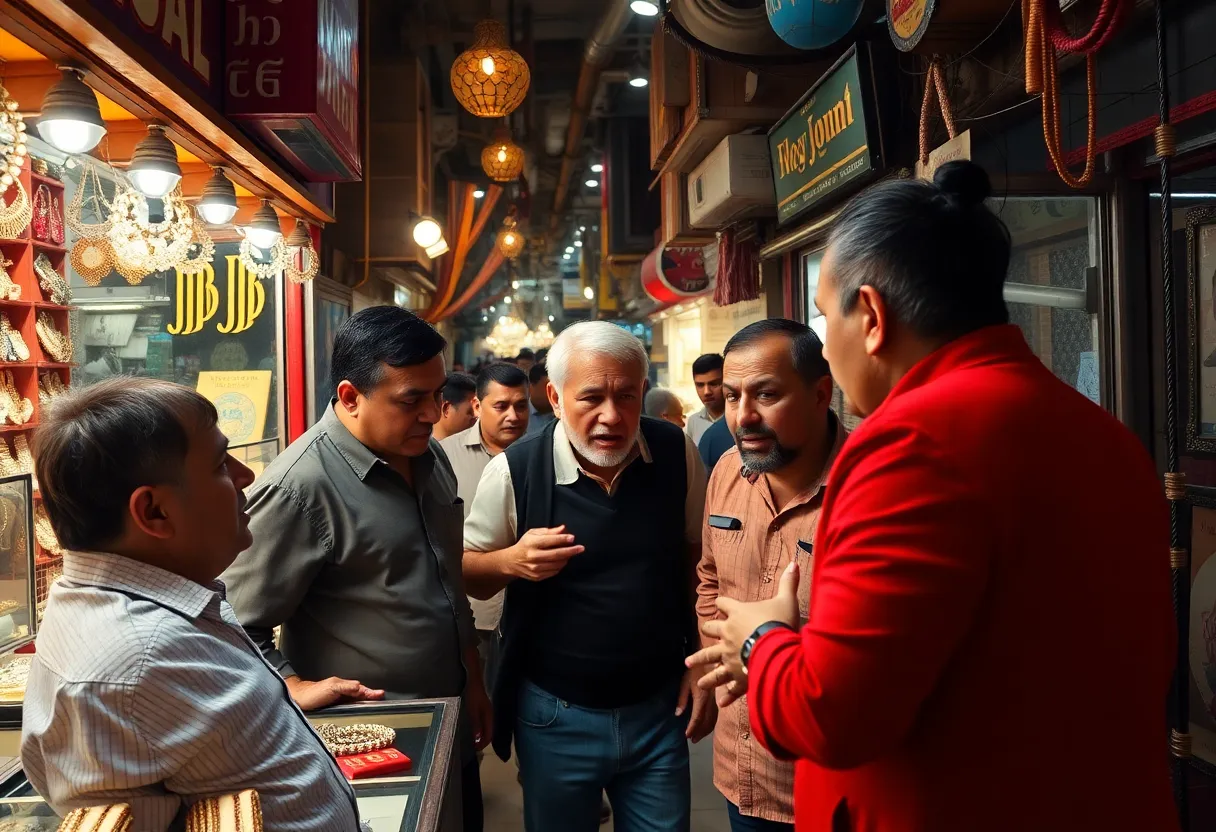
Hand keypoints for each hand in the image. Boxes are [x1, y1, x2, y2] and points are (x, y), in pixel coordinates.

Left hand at [284, 676, 385, 711]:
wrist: (295, 699)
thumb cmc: (312, 693)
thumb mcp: (332, 687)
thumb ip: (346, 686)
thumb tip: (361, 686)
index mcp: (342, 686)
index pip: (360, 689)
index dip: (370, 692)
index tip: (381, 694)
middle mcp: (340, 692)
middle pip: (358, 693)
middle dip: (369, 695)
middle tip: (380, 697)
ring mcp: (335, 699)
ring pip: (352, 698)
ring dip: (362, 699)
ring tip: (372, 702)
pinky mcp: (330, 707)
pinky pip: (346, 705)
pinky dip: (354, 705)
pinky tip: (355, 709)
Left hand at [467, 680, 493, 750]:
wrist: (474, 680)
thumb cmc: (473, 695)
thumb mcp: (472, 710)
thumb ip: (476, 724)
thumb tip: (478, 739)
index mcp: (489, 717)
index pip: (489, 735)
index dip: (483, 744)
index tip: (475, 750)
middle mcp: (490, 716)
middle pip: (489, 733)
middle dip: (482, 742)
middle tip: (472, 748)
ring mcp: (487, 713)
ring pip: (486, 729)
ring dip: (480, 736)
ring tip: (472, 742)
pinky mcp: (483, 710)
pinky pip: (483, 724)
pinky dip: (479, 730)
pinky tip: (472, 731)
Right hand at [509, 525, 583, 581]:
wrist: (511, 562)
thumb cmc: (525, 545)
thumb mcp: (533, 534)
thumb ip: (549, 531)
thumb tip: (563, 529)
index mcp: (531, 543)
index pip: (550, 540)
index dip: (563, 539)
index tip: (573, 538)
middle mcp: (533, 556)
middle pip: (556, 554)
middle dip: (570, 551)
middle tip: (581, 548)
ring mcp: (535, 568)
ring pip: (557, 564)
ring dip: (566, 558)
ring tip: (570, 553)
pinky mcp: (538, 577)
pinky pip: (554, 572)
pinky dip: (560, 566)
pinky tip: (562, 560)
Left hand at [676, 667, 717, 742]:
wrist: (711, 658)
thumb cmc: (695, 669)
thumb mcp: (684, 682)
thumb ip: (682, 698)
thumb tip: (678, 714)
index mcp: (701, 698)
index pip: (697, 718)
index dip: (692, 728)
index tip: (686, 736)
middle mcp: (711, 701)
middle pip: (707, 721)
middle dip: (700, 732)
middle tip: (693, 740)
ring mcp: (716, 700)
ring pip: (713, 719)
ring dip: (706, 729)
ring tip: (699, 736)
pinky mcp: (718, 697)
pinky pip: (716, 714)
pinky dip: (712, 722)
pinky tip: (707, 725)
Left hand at [686, 561, 799, 708]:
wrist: (775, 652)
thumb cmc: (779, 624)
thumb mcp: (786, 600)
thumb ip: (788, 583)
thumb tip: (793, 562)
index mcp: (737, 614)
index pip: (723, 604)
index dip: (722, 603)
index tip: (719, 604)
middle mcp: (728, 635)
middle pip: (710, 630)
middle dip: (706, 633)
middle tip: (701, 636)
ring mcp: (729, 657)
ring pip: (711, 662)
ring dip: (703, 667)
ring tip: (694, 675)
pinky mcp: (736, 676)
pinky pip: (729, 687)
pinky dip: (725, 695)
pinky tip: (721, 702)